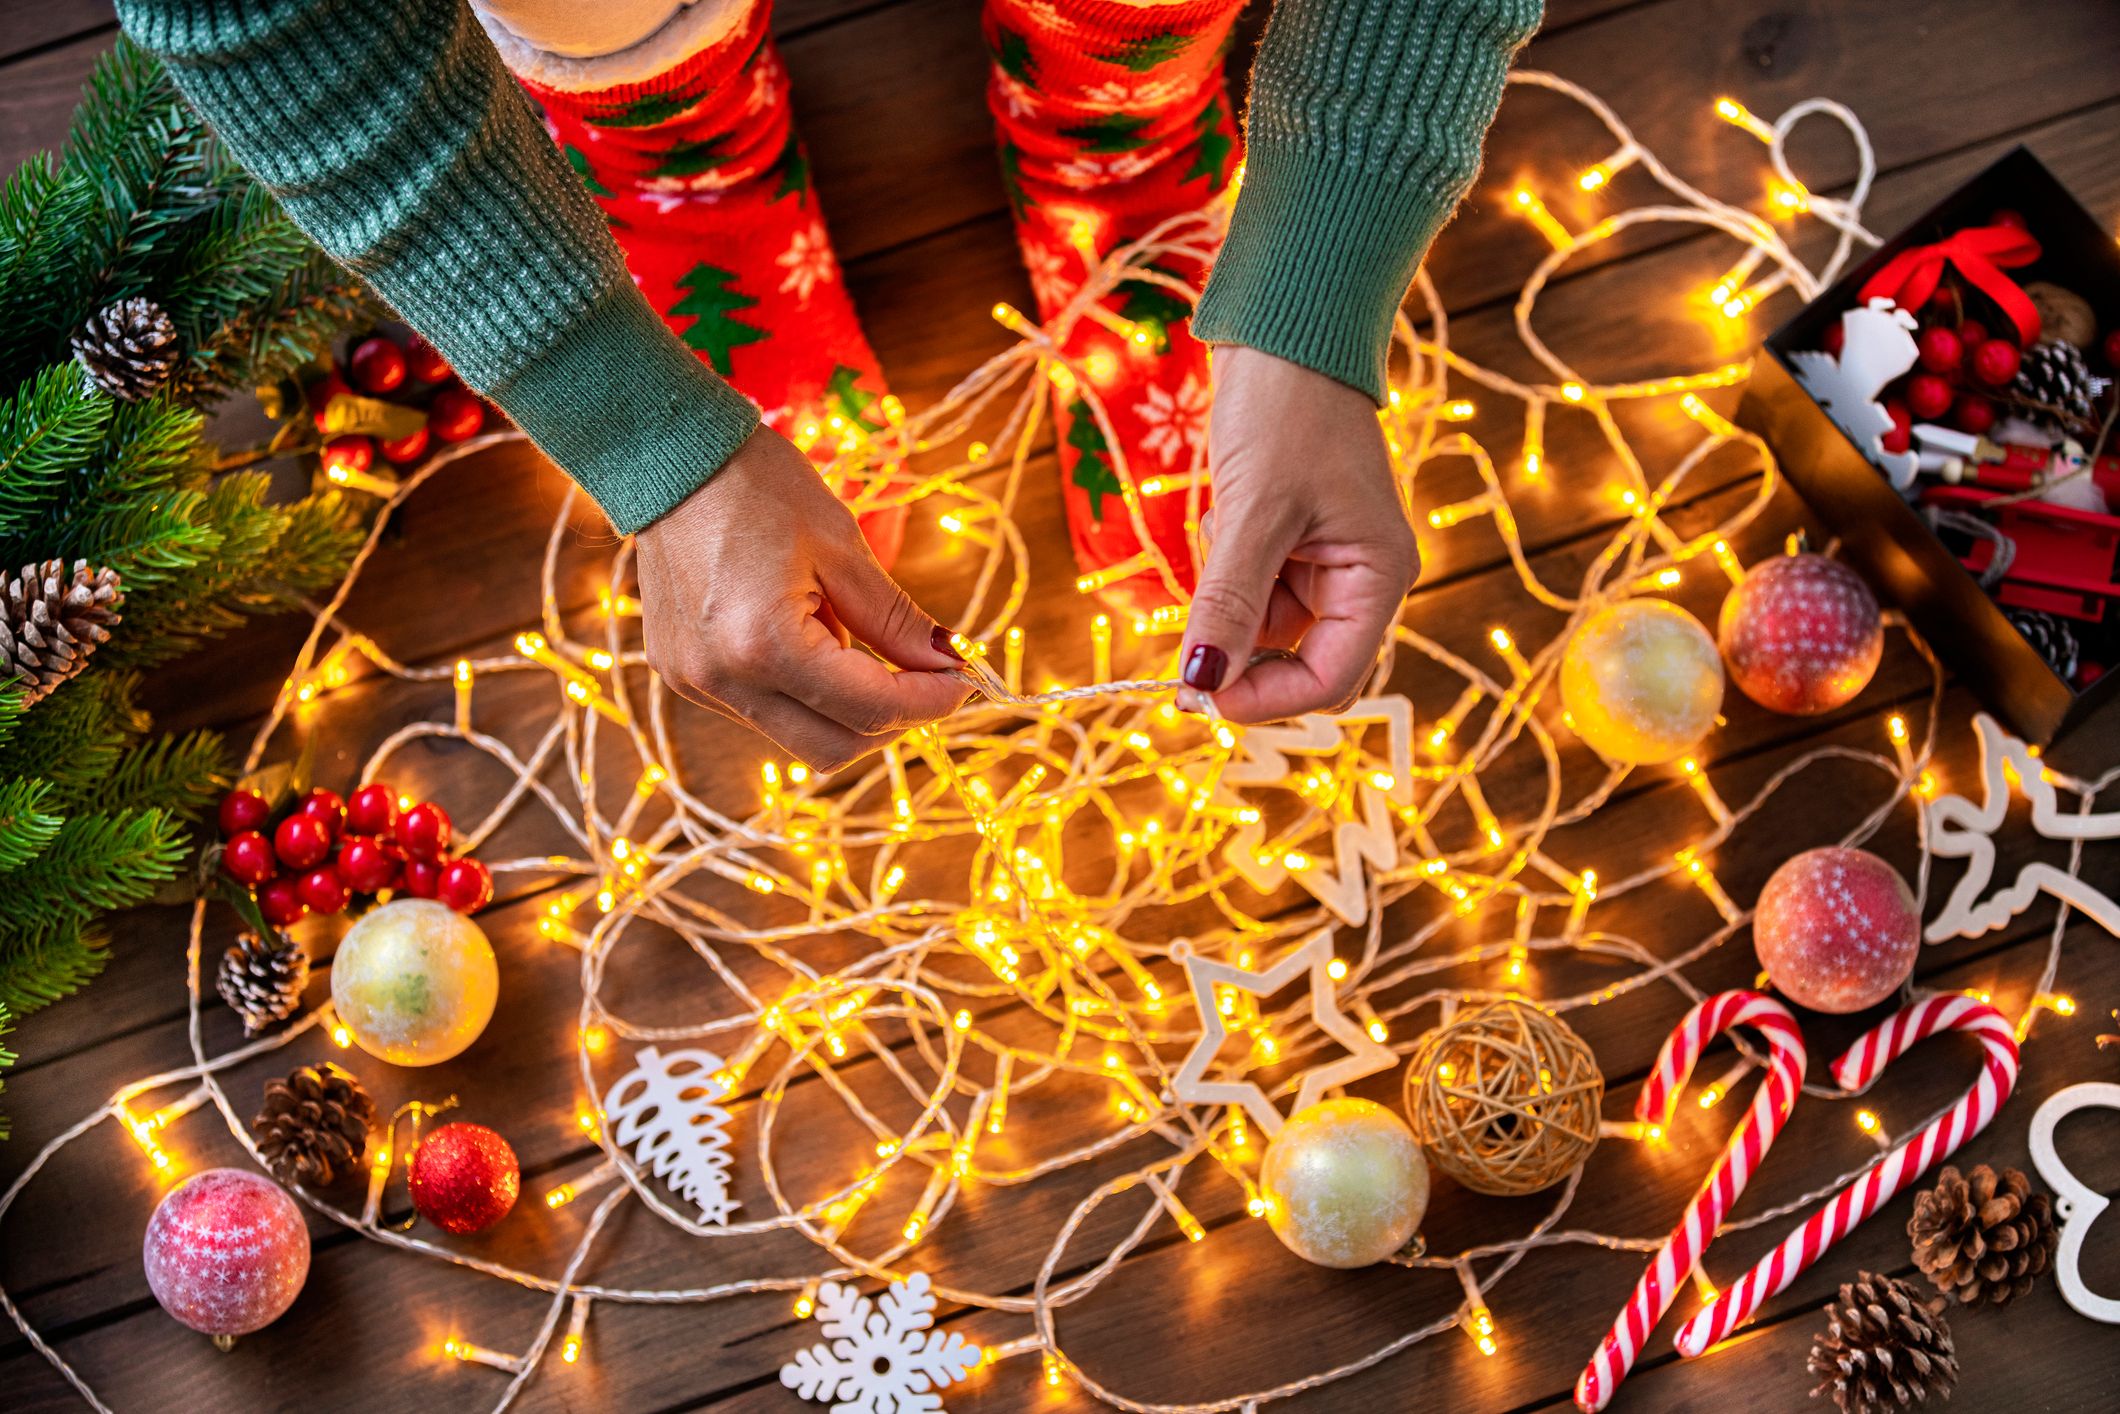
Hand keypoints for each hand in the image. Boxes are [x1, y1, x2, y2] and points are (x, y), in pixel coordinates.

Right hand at [633, 425, 969, 769]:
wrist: (671, 456)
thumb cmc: (760, 487)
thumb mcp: (843, 548)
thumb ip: (896, 621)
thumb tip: (947, 665)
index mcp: (765, 647)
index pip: (870, 710)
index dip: (929, 701)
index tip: (963, 678)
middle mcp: (723, 681)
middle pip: (834, 750)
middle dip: (891, 721)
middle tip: (925, 677)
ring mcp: (696, 685)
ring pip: (798, 737)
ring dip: (845, 707)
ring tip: (847, 633)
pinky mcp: (683, 677)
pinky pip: (762, 711)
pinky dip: (803, 693)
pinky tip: (803, 634)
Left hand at [1176, 345, 1418, 722]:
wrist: (1285, 329)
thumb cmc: (1286, 410)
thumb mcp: (1253, 513)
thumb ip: (1229, 604)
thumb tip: (1202, 682)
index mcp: (1379, 577)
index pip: (1332, 678)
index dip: (1267, 699)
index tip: (1200, 691)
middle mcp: (1361, 578)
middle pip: (1301, 660)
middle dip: (1244, 651)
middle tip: (1190, 634)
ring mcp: (1327, 560)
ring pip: (1267, 626)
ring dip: (1229, 600)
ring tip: (1222, 528)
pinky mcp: (1293, 540)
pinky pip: (1253, 586)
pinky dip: (1226, 570)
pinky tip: (1224, 514)